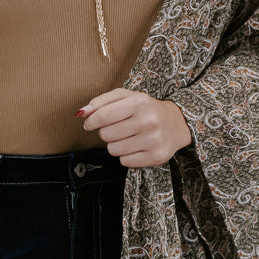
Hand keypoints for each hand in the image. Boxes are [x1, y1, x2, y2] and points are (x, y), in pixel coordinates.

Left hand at [76, 89, 192, 167]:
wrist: (177, 122)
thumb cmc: (146, 108)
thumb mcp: (126, 96)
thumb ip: (101, 101)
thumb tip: (81, 113)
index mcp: (139, 102)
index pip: (102, 116)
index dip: (91, 122)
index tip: (89, 124)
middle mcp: (148, 121)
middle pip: (106, 135)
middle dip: (106, 132)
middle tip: (118, 128)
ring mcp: (153, 140)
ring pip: (113, 150)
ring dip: (115, 144)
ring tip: (128, 137)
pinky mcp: (156, 157)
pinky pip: (125, 162)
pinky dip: (126, 155)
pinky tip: (136, 146)